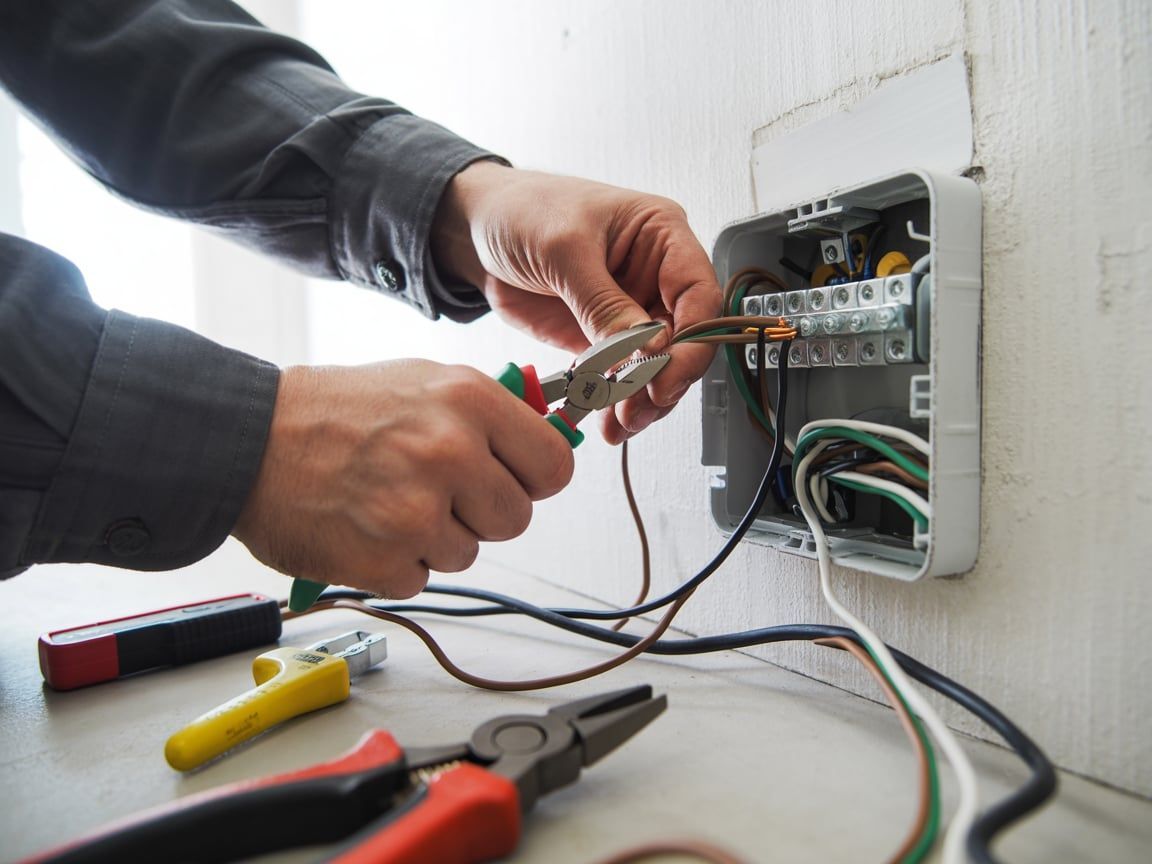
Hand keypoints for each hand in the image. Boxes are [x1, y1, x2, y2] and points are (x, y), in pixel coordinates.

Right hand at [232, 363, 573, 597]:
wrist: (249, 441)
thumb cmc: (334, 410)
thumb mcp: (422, 380)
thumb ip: (489, 413)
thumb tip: (544, 445)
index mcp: (468, 401)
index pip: (555, 466)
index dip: (535, 478)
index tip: (516, 479)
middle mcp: (449, 454)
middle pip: (516, 518)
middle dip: (483, 513)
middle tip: (439, 492)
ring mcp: (417, 512)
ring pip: (468, 553)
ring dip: (435, 539)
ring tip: (389, 501)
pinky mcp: (385, 562)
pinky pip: (422, 578)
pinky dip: (397, 563)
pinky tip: (366, 527)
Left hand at [432, 161, 721, 443]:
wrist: (474, 229)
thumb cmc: (522, 211)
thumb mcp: (563, 250)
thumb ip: (603, 302)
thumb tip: (646, 346)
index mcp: (661, 236)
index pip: (700, 293)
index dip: (694, 340)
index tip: (669, 375)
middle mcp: (654, 276)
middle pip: (685, 340)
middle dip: (666, 379)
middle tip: (640, 407)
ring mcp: (630, 312)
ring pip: (657, 367)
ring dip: (643, 399)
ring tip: (620, 421)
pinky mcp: (602, 339)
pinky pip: (621, 378)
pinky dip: (615, 402)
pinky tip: (605, 420)